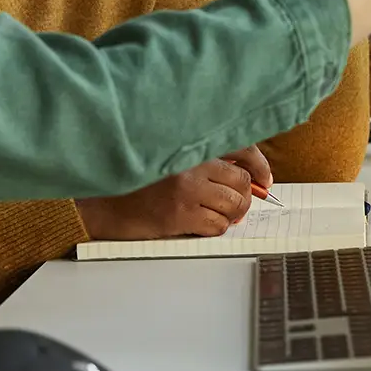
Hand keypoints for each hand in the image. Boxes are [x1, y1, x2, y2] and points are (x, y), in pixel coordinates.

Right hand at [75, 146, 272, 241]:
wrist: (105, 202)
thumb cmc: (137, 180)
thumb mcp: (170, 156)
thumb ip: (201, 158)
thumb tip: (245, 174)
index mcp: (190, 143)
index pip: (241, 147)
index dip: (259, 165)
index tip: (264, 180)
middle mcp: (190, 162)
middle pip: (241, 181)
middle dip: (245, 195)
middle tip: (238, 203)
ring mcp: (186, 190)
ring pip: (234, 205)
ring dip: (233, 213)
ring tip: (222, 214)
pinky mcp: (179, 215)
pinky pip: (217, 225)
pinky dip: (217, 228)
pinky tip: (205, 224)